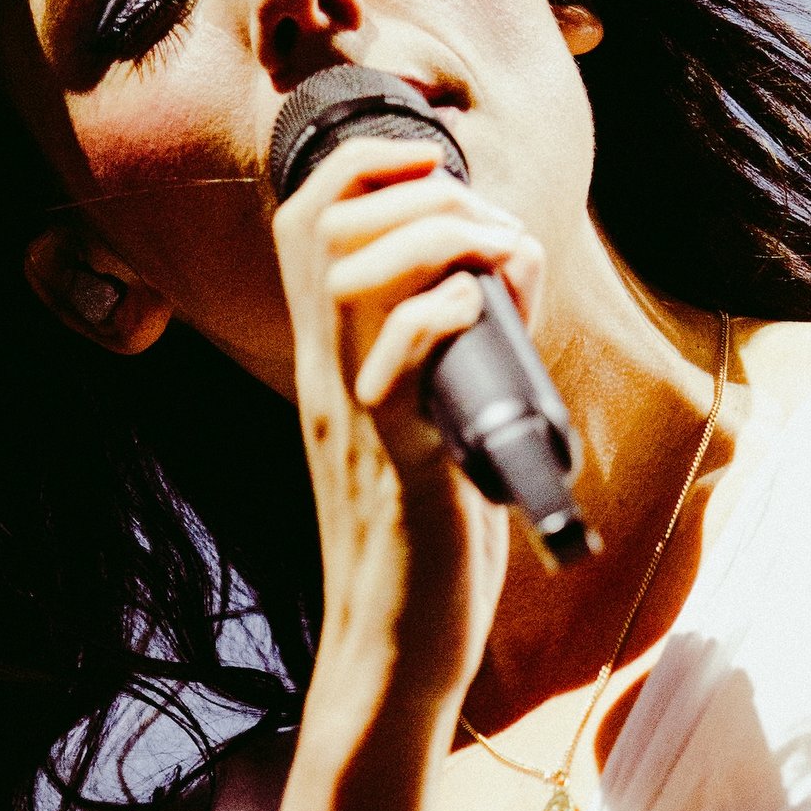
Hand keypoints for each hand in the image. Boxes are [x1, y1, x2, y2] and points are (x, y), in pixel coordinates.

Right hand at [272, 135, 539, 729]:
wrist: (397, 649)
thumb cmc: (427, 543)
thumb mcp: (430, 425)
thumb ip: (447, 357)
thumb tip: (501, 286)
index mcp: (335, 362)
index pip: (308, 222)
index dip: (364, 164)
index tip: (434, 161)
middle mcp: (330, 377)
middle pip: (323, 225)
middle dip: (415, 188)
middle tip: (486, 225)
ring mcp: (356, 418)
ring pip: (354, 279)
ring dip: (438, 239)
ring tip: (497, 261)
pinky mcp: (400, 465)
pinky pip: (396, 368)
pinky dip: (444, 316)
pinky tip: (483, 316)